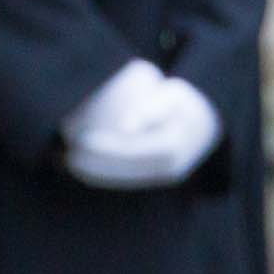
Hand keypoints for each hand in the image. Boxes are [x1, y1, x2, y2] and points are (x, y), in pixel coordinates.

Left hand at [63, 69, 221, 189]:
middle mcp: (169, 169)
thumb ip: (150, 108)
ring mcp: (163, 177)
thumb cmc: (184, 101)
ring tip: (65, 160)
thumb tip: (125, 126)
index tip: (79, 139)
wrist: (209, 120)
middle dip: (91, 165)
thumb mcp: (173, 93)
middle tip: (65, 153)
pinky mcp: (156, 178)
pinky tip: (80, 166)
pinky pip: (125, 179)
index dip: (103, 149)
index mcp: (172, 148)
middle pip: (122, 171)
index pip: (130, 152)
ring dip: (92, 173)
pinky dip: (101, 174)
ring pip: (121, 179)